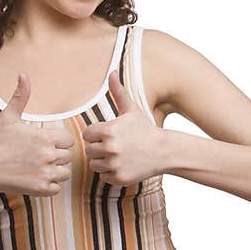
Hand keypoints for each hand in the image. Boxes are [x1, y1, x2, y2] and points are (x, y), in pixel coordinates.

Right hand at [0, 72, 74, 196]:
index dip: (59, 142)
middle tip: (39, 157)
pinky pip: (56, 188)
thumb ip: (20, 96)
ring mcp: (46, 173)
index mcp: (46, 137)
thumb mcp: (8, 117)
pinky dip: (49, 185)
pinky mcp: (41, 189)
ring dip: (55, 171)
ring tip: (39, 168)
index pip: (68, 140)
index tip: (46, 144)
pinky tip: (36, 179)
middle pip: (67, 157)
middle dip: (57, 157)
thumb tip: (23, 74)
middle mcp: (49, 154)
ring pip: (64, 173)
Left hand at [81, 70, 165, 186]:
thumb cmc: (145, 129)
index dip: (96, 134)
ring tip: (117, 155)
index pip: (87, 135)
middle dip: (98, 148)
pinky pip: (103, 176)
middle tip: (113, 145)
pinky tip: (122, 164)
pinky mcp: (119, 178)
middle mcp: (110, 148)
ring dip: (103, 161)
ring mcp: (114, 164)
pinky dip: (110, 172)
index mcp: (109, 130)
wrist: (164, 151)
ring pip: (94, 164)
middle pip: (89, 150)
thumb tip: (111, 71)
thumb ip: (118, 92)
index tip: (108, 134)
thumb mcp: (131, 110)